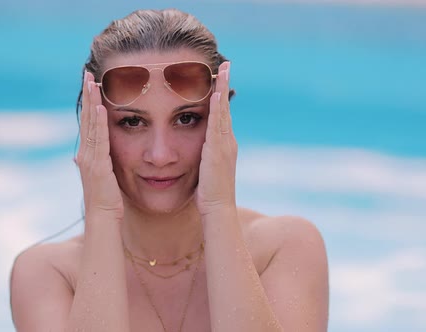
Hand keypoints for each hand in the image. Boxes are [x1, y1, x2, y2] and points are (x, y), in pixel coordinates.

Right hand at [76, 71, 123, 220]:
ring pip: (90, 125)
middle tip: (89, 73)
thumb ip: (101, 163)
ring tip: (93, 81)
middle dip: (88, 96)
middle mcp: (86, 154)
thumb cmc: (108, 203)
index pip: (89, 124)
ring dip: (91, 102)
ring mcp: (90, 160)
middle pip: (86, 119)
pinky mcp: (98, 166)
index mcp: (89, 155)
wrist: (104, 221)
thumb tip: (89, 155)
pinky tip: (100, 107)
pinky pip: (98, 140)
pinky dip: (98, 123)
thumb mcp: (106, 177)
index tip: (93, 83)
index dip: (90, 103)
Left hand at [195, 62, 237, 216]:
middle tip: (225, 64)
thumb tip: (197, 150)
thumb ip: (204, 156)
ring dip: (222, 90)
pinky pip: (218, 126)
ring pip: (224, 112)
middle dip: (225, 85)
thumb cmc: (209, 194)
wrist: (218, 210)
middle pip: (226, 108)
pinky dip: (218, 109)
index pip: (221, 115)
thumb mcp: (206, 170)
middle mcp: (228, 141)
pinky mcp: (218, 151)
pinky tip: (215, 95)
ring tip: (222, 70)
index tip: (218, 76)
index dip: (220, 95)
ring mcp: (225, 146)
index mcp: (223, 145)